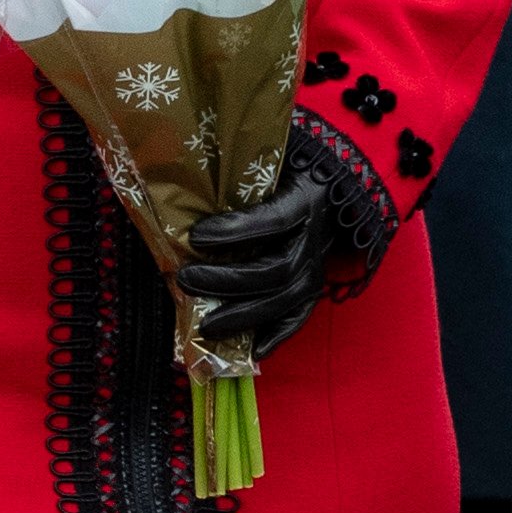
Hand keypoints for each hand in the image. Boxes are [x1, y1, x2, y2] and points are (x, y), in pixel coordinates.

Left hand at [184, 160, 342, 360]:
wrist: (327, 187)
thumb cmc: (285, 171)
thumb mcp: (268, 159)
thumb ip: (237, 168)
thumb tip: (184, 168)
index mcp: (305, 199)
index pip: (272, 220)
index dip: (236, 231)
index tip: (196, 235)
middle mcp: (315, 237)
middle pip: (275, 269)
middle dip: (228, 280)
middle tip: (187, 280)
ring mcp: (317, 266)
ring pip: (285, 300)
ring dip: (243, 316)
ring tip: (205, 325)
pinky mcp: (313, 288)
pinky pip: (297, 318)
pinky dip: (275, 337)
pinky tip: (251, 353)